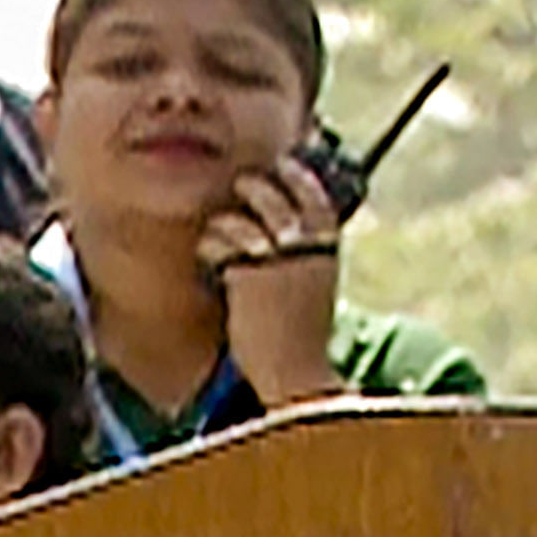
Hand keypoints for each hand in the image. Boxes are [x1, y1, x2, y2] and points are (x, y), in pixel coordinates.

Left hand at [198, 159, 350, 405]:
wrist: (295, 373)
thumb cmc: (300, 334)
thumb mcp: (314, 288)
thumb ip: (304, 257)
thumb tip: (285, 230)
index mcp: (327, 254)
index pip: (317, 201)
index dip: (299, 178)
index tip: (284, 163)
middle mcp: (305, 254)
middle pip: (277, 200)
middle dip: (256, 187)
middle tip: (242, 185)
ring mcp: (276, 264)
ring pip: (244, 218)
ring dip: (226, 218)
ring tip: (219, 228)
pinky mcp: (248, 278)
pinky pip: (222, 244)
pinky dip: (211, 245)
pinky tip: (209, 258)